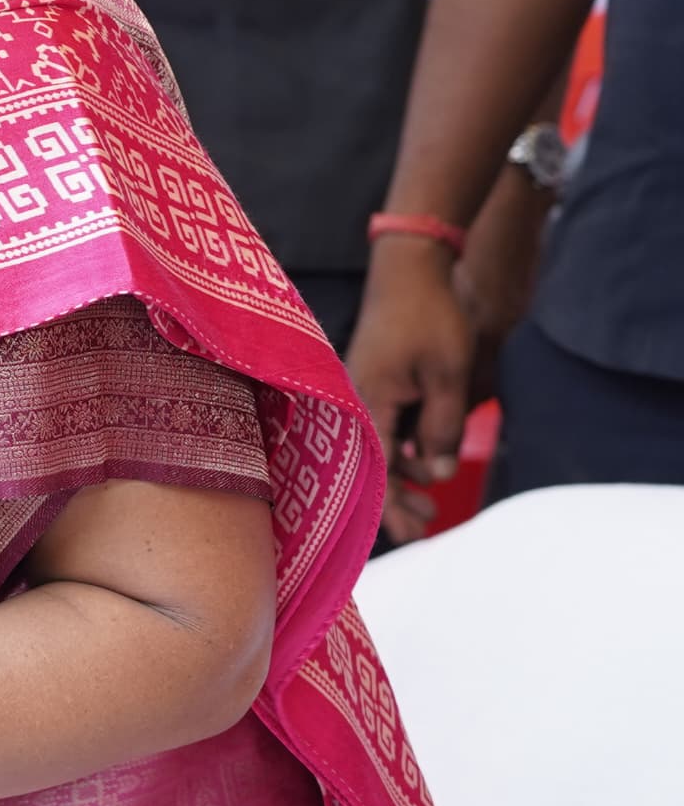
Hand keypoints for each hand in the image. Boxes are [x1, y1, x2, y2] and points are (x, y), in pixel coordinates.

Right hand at [349, 240, 473, 541]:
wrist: (411, 269)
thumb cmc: (429, 318)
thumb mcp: (448, 376)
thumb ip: (443, 428)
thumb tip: (440, 474)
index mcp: (368, 404)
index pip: (377, 470)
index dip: (393, 506)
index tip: (411, 537)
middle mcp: (357, 403)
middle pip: (372, 465)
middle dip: (397, 499)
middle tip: (426, 526)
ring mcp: (363, 390)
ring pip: (379, 446)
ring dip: (406, 471)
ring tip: (434, 490)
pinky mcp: (374, 380)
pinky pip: (384, 425)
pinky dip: (403, 446)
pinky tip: (423, 455)